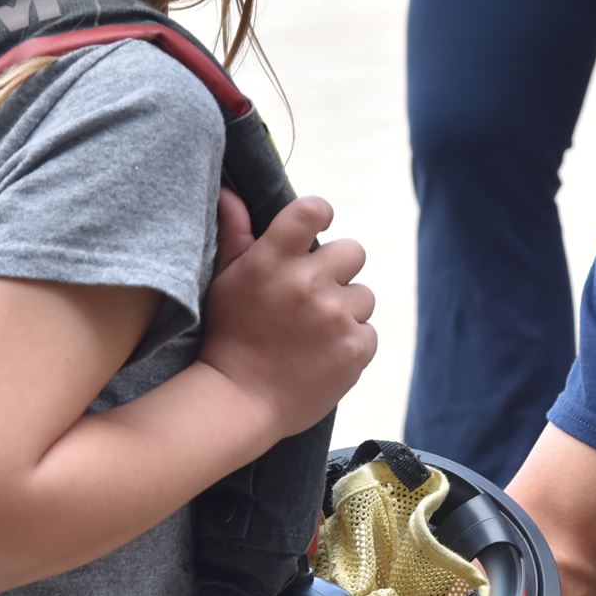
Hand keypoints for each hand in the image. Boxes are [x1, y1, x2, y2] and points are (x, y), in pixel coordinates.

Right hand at [198, 191, 375, 437]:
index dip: (320, 215)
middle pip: (353, 251)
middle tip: (314, 295)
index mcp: (272, 260)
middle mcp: (307, 284)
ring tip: (314, 333)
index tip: (314, 232)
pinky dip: (352, 343)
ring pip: (363, 295)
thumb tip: (231, 192)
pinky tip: (323, 355)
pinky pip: (369, 332)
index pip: (313, 210)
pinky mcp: (355, 349)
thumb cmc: (229, 336)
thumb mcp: (226, 281)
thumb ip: (235, 234)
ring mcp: (335, 317)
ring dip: (346, 310)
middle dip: (338, 270)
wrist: (239, 402)